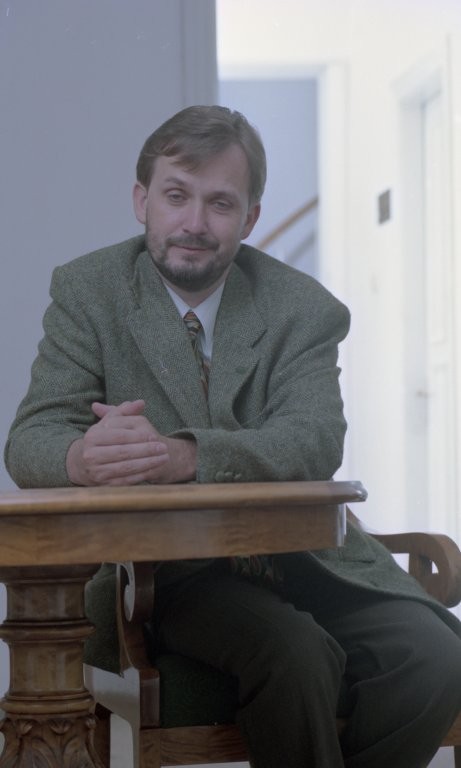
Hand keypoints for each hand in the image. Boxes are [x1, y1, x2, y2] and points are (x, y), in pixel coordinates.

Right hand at [66, 399, 196, 485]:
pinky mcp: (104, 485)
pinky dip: (142, 475)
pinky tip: (154, 469)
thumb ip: (125, 411)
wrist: (84, 463)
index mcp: (92, 437)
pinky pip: (126, 481)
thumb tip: (140, 403)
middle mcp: (91, 455)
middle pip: (124, 452)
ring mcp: (97, 471)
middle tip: (164, 448)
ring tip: (164, 458)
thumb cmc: (102, 439)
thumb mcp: (110, 422)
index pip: (120, 436)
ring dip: (148, 463)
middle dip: (146, 450)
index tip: (155, 437)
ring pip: (126, 468)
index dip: (139, 436)